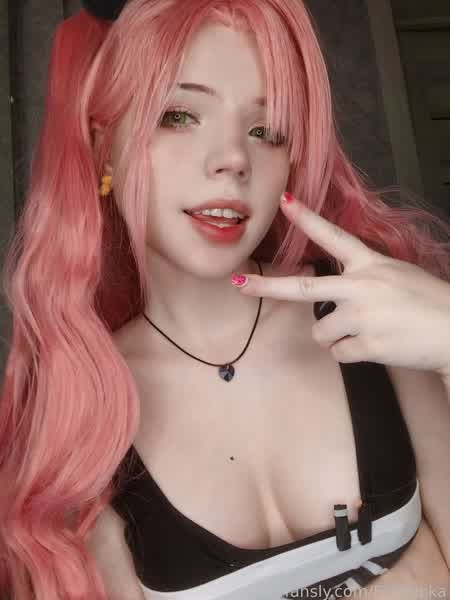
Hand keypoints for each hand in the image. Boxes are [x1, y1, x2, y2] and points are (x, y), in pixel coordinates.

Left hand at [234, 193, 449, 376]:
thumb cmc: (429, 301)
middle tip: (238, 285)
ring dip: (335, 336)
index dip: (307, 219)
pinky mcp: (367, 344)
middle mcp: (361, 286)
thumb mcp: (396, 274)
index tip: (284, 201)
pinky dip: (350, 353)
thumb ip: (362, 277)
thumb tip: (331, 293)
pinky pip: (338, 353)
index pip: (333, 236)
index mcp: (370, 264)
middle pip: (301, 288)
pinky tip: (375, 346)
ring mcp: (362, 316)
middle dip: (265, 286)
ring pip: (321, 331)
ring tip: (366, 332)